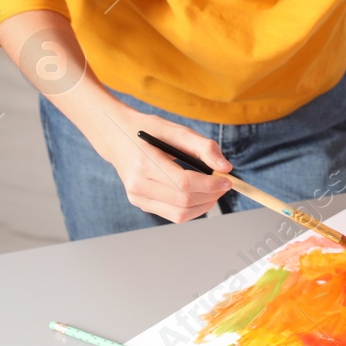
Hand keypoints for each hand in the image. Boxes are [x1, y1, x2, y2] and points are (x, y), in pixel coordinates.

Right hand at [90, 106, 233, 223]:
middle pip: (183, 201)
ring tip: (214, 190)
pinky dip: (192, 208)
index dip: (210, 184)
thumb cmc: (149, 131)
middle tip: (224, 184)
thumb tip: (226, 168)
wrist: (118, 138)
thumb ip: (204, 147)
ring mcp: (137, 198)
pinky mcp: (140, 204)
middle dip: (211, 195)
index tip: (228, 180)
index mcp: (145, 163)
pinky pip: (173, 215)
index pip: (184, 183)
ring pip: (180, 214)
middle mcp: (137, 185)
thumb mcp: (177, 130)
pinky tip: (199, 194)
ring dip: (204, 205)